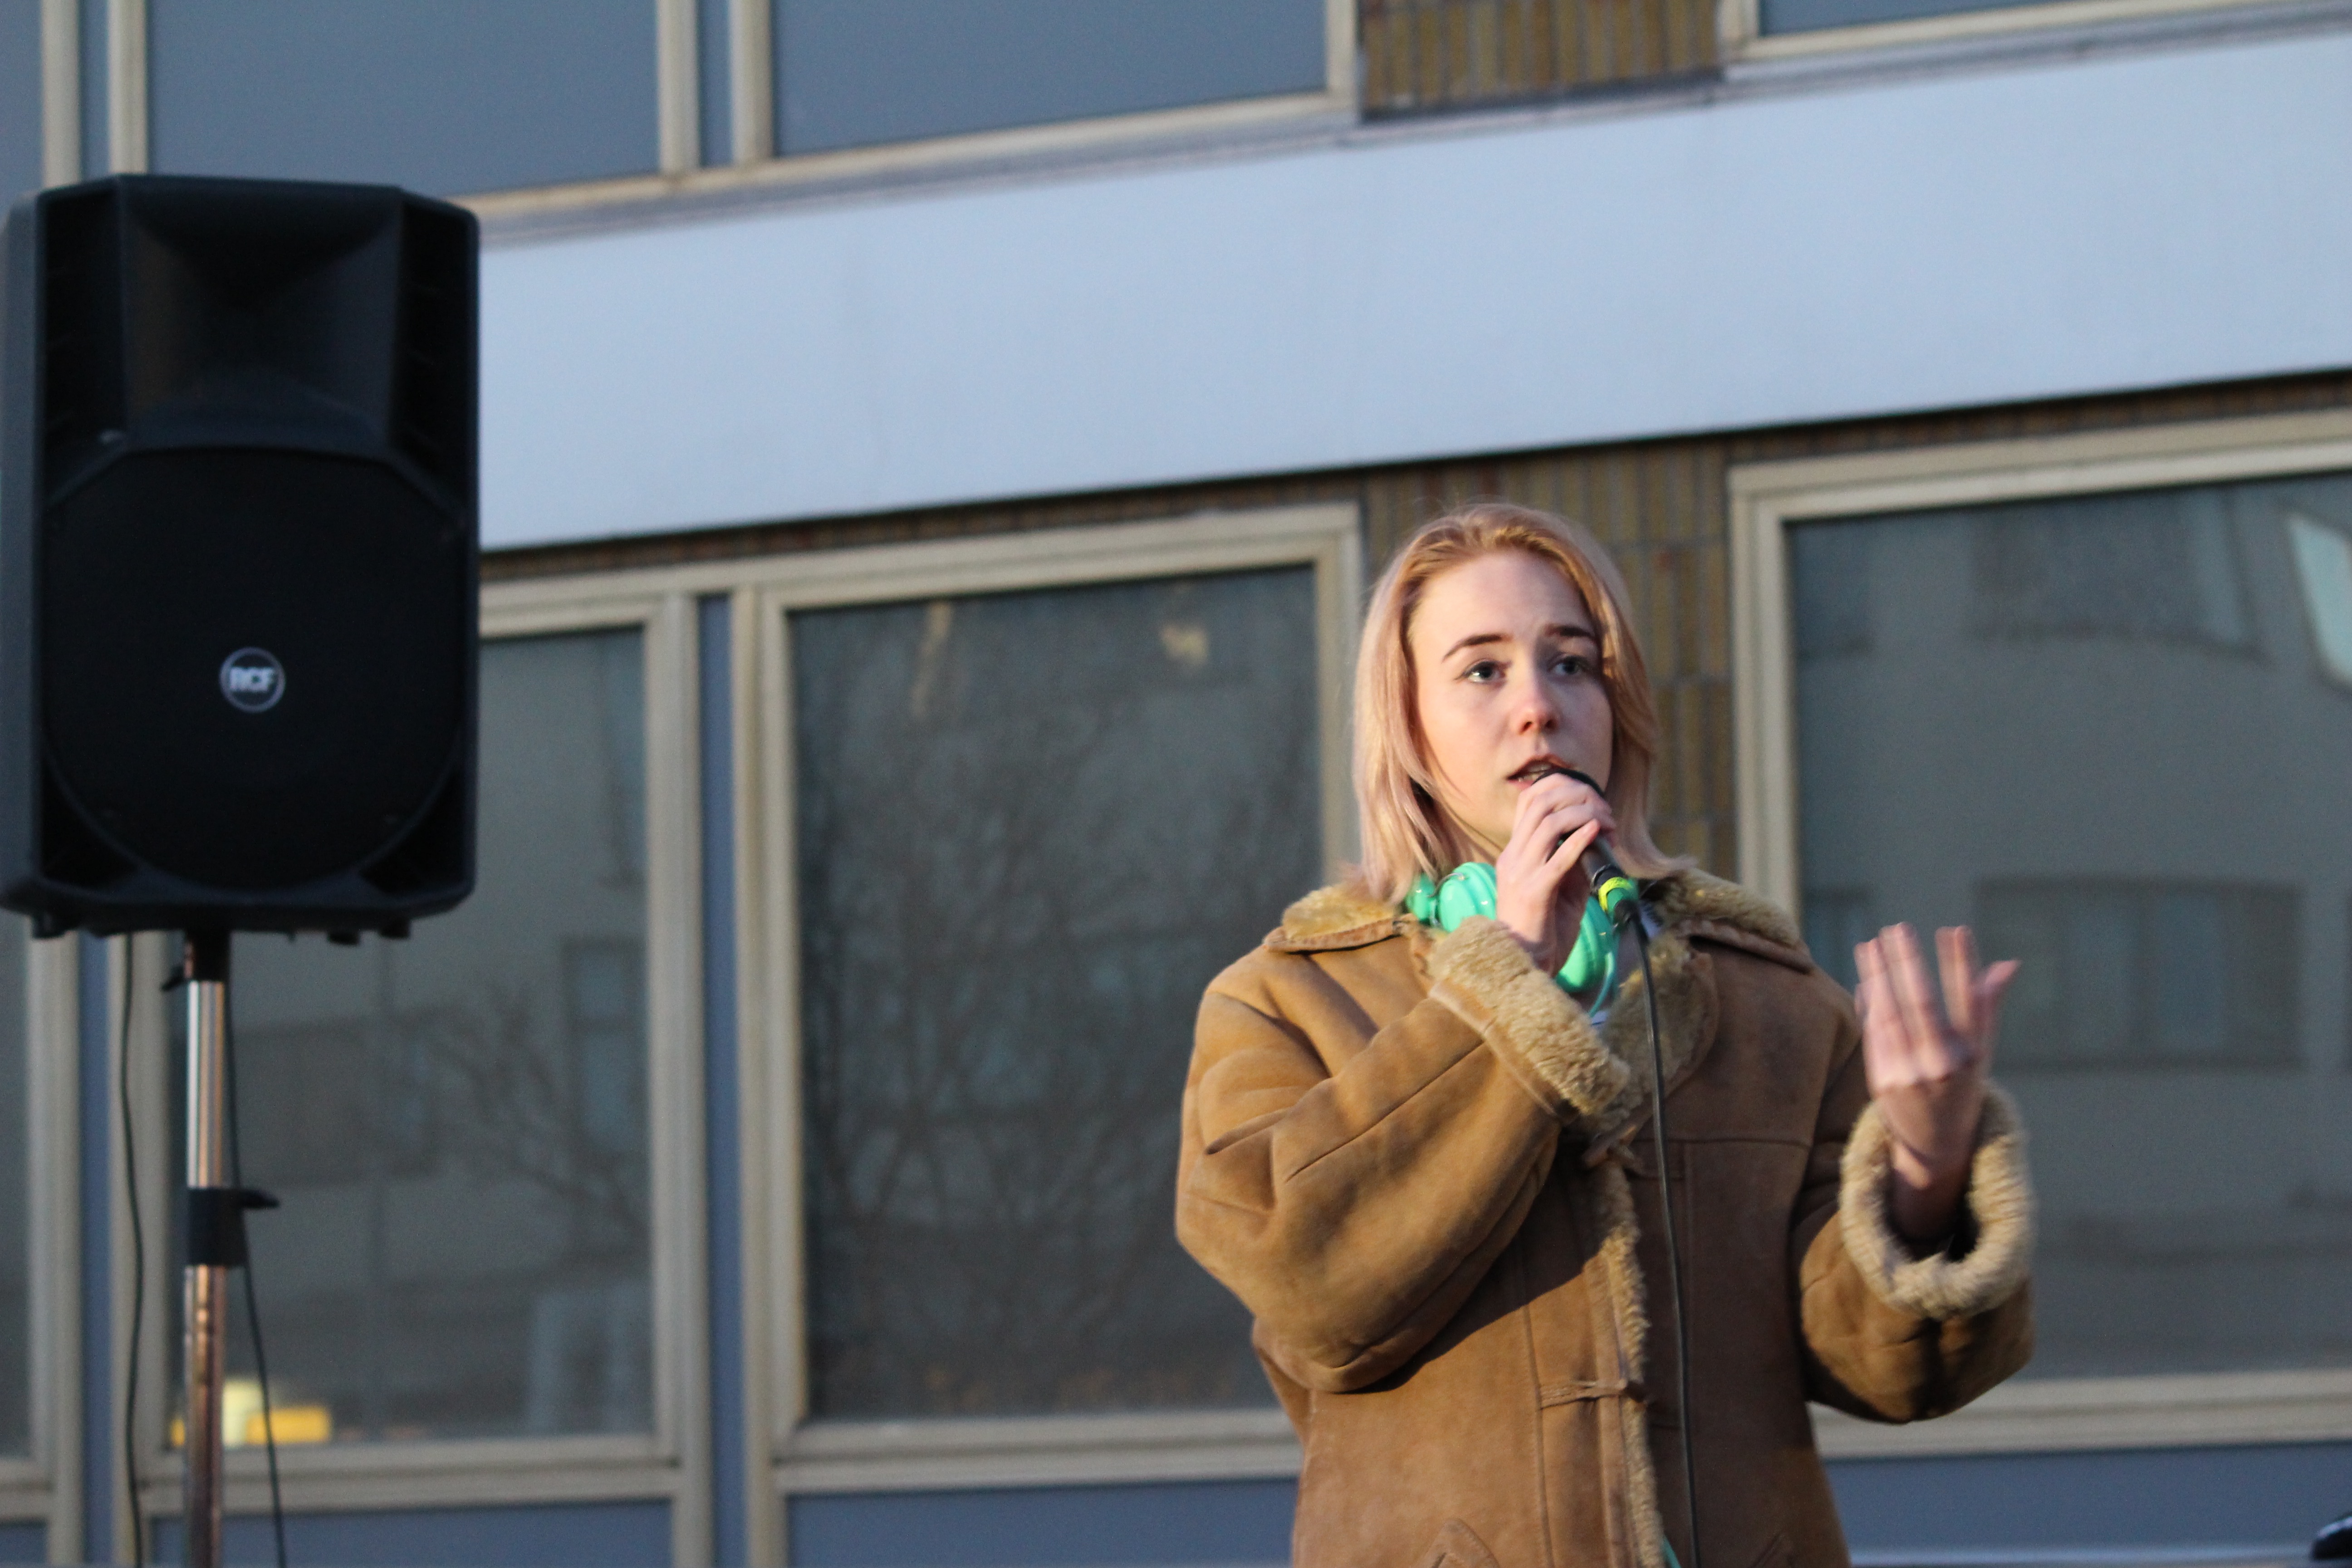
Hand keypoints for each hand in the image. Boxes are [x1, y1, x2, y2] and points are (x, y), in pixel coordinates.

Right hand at [1493, 772, 1613, 972]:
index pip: (1529, 800)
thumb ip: (1572, 860)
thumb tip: (1596, 836)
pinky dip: (1579, 839)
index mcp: (1514, 853)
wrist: (1524, 965)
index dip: (1561, 787)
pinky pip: (1558, 858)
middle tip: (1605, 809)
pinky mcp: (1535, 893)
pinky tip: (1597, 831)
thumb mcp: (1560, 887)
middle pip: (1539, 802)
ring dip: (1584, 814)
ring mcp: (1521, 873)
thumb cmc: (1544, 929)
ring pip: (1548, 823)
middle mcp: (1513, 857)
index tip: (1592, 799)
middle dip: (1577, 795)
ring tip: (1606, 822)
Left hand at [1853, 924, 2018, 1245]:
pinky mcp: (1882, 1082)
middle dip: (1909, 963)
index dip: (1962, 964)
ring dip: (1878, 975)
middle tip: (1898, 928)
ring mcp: (1911, 1074)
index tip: (1955, 930)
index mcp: (1975, 1054)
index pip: (1970, 1001)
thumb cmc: (1961, 1085)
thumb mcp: (1981, 1051)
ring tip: (1872, 943)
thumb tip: (2008, 964)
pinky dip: (1868, 1003)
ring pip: (1890, 1015)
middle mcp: (1944, 1064)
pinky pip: (1873, 1032)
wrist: (1936, 1144)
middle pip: (1923, 1004)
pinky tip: (1866, 977)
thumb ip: (1987, 1007)